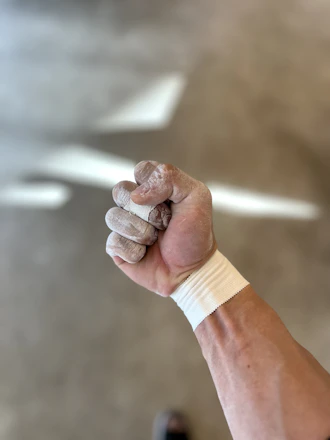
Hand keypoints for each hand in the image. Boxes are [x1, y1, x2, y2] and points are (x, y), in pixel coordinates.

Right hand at [105, 161, 216, 295]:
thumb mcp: (196, 197)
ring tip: (156, 240)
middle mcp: (135, 202)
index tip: (173, 202)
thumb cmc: (195, 234)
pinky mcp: (116, 246)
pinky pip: (114, 242)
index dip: (155, 186)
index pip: (141, 170)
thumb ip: (170, 178)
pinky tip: (146, 254)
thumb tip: (135, 195)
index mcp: (153, 186)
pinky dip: (135, 251)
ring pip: (114, 217)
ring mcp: (124, 223)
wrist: (191, 271)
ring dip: (142, 232)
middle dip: (149, 211)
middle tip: (166, 223)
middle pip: (121, 191)